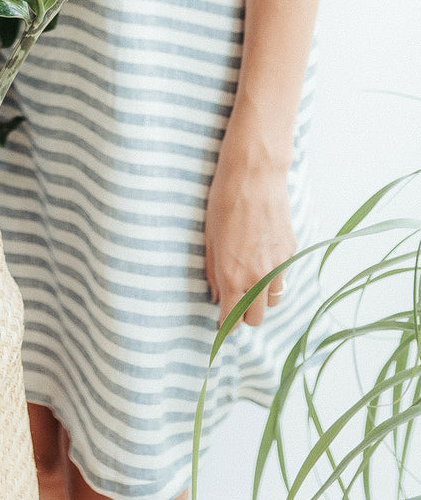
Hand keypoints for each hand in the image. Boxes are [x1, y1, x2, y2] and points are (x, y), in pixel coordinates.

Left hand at [204, 127, 295, 327]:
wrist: (254, 175)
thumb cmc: (223, 201)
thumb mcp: (208, 238)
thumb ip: (212, 271)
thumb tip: (215, 296)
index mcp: (233, 275)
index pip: (233, 318)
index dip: (226, 325)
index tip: (221, 323)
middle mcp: (259, 276)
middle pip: (257, 319)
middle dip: (244, 315)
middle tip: (233, 301)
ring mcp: (279, 265)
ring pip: (273, 300)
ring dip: (261, 297)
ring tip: (248, 278)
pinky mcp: (291, 252)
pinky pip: (283, 277)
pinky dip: (273, 276)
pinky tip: (261, 257)